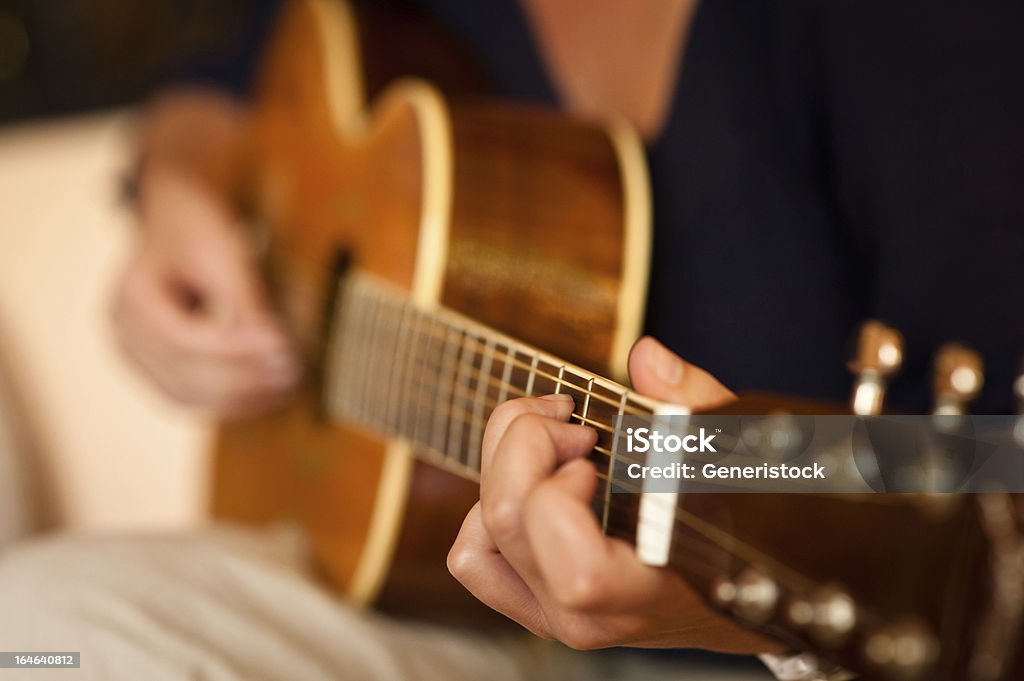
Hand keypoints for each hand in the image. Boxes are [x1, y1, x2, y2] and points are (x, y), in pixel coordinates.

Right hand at [112, 169, 299, 417]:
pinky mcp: (154, 364)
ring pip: (185, 394)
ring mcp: (134, 352)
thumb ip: (246, 303)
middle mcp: (123, 331)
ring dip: (237, 399)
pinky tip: (263, 395)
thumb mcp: (225, 254)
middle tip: (292, 373)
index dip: (234, 350)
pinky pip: (188, 395)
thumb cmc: (197, 225)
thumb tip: (277, 348)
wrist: (174, 213)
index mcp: (133, 296)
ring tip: (285, 388)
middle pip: (183, 373)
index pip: (184, 339)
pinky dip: (225, 400)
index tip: (281, 348)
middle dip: (242, 379)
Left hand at [448, 337, 782, 652]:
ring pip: (478, 536)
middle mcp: (591, 617)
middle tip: (575, 421)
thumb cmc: (742, 525)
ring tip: (557, 442)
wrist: (740, 600)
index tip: (594, 451)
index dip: (562, 496)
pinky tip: (534, 479)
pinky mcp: (531, 603)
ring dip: (503, 465)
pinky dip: (485, 508)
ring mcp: (553, 615)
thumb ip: (695, 406)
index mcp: (649, 593)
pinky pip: (474, 557)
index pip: (578, 573)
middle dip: (527, 440)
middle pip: (506, 521)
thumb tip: (647, 359)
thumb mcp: (738, 456)